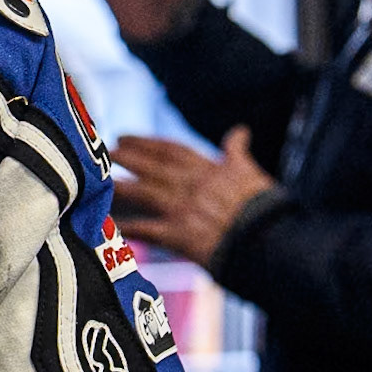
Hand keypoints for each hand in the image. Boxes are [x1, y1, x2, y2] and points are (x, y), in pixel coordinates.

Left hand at [112, 127, 276, 267]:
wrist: (272, 242)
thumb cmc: (267, 208)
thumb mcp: (251, 172)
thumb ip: (237, 152)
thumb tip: (240, 130)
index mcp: (209, 169)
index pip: (171, 150)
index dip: (146, 142)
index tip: (125, 136)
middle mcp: (191, 185)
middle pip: (151, 167)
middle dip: (127, 158)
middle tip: (105, 152)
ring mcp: (183, 208)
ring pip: (144, 192)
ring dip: (121, 185)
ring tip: (100, 179)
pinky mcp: (180, 235)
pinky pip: (148, 230)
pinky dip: (130, 228)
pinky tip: (112, 225)